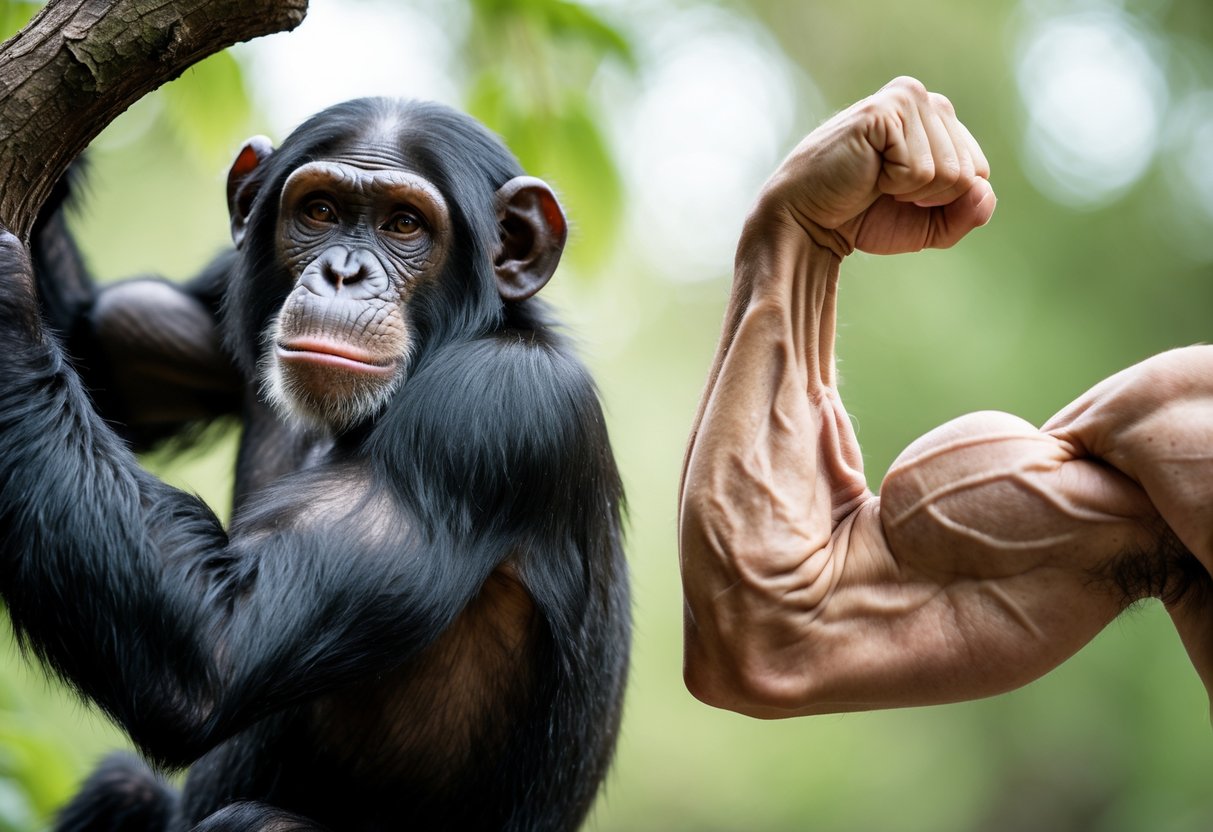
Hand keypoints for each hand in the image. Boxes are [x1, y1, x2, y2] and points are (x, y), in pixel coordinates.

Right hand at [758, 77, 995, 254]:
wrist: (809, 220)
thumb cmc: (864, 216)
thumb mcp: (928, 224)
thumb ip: (967, 214)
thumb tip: (985, 190)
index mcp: (938, 119)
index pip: (979, 170)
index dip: (944, 200)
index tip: (902, 196)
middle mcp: (926, 100)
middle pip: (968, 171)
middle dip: (930, 197)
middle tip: (886, 189)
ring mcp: (907, 99)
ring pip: (949, 171)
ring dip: (910, 191)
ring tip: (875, 179)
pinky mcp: (885, 111)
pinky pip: (921, 170)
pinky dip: (895, 184)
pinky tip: (868, 171)